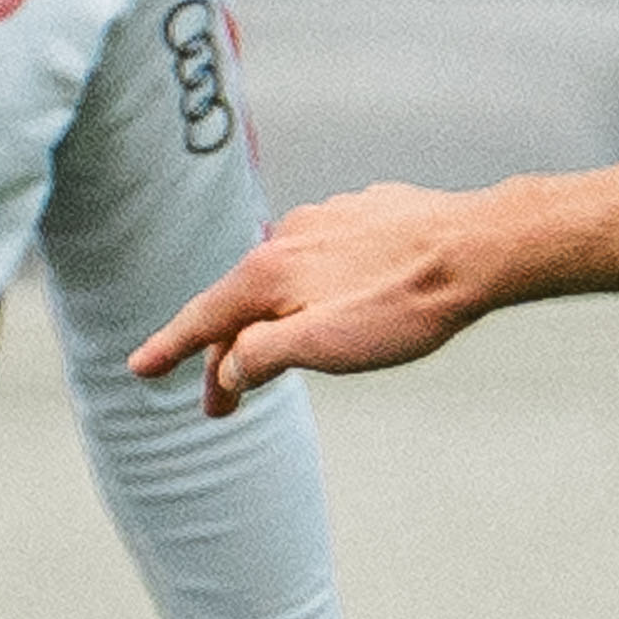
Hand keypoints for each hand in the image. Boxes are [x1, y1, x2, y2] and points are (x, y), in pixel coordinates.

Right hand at [128, 183, 520, 405]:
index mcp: (268, 273)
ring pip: (283, 280)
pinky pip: (323, 259)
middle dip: (228, 354)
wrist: (479, 248)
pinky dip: (311, 289)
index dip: (169, 348)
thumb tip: (227, 369)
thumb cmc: (404, 305)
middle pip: (242, 305)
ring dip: (271, 319)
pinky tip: (335, 302)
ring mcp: (328, 220)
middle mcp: (288, 237)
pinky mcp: (367, 214)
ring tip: (277, 355)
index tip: (140, 369)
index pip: (204, 319)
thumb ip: (262, 357)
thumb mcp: (322, 347)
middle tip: (223, 404)